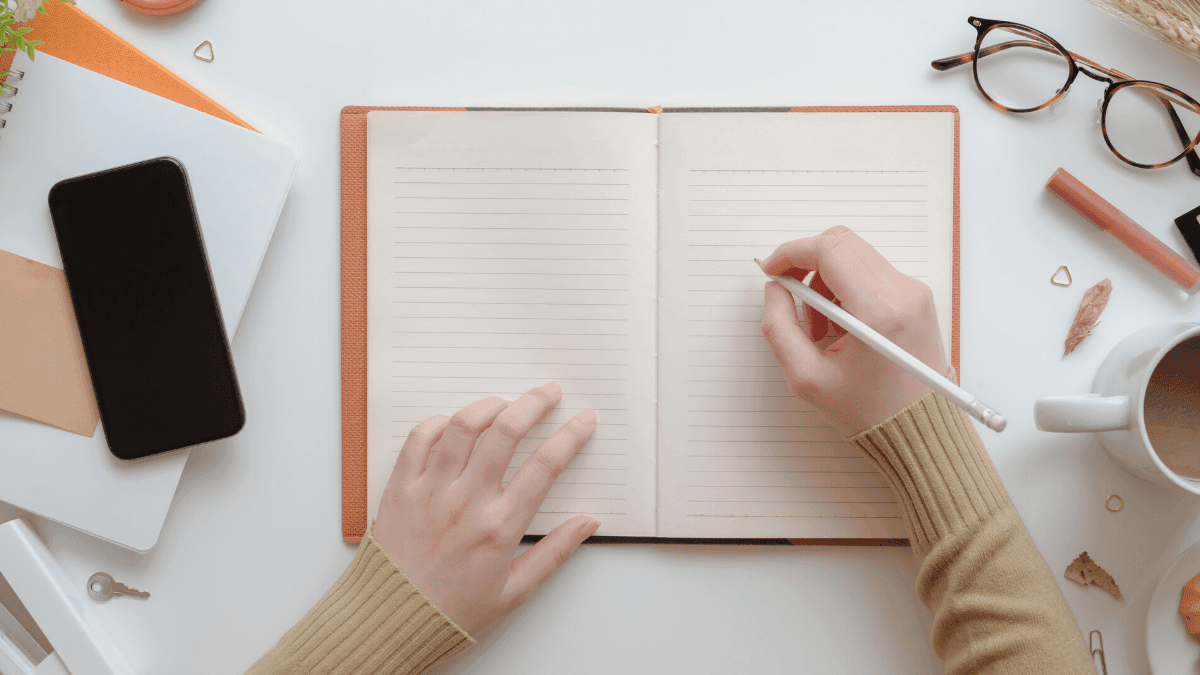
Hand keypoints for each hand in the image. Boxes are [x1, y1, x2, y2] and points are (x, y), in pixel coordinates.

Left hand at [371, 382, 599, 634]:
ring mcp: (430, 491)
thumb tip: (589, 522)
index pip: (545, 466)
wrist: (391, 622)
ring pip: (463, 427)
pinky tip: (454, 424)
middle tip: (549, 393)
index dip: (570, 436)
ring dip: (489, 405)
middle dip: (534, 403)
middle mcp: (466, 502)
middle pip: (506, 432)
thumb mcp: (515, 591)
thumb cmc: (452, 611)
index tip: (584, 420)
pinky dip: (439, 423)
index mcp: (499, 527)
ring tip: (505, 402)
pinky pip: (419, 439)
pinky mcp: (400, 488)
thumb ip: (555, 552)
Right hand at [759, 226, 948, 436]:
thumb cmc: (868, 410)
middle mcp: (903, 293)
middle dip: (805, 263)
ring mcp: (914, 292)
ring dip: (824, 279)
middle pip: (841, 243)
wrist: (919, 429)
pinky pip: (870, 272)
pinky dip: (845, 288)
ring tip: (818, 326)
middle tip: (790, 296)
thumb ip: (779, 327)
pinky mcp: (917, 296)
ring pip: (855, 255)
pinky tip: (839, 325)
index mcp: (878, 313)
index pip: (828, 250)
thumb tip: (775, 289)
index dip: (790, 253)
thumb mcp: (806, 378)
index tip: (771, 270)